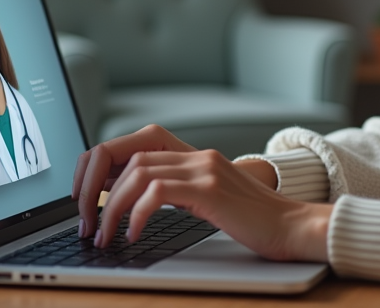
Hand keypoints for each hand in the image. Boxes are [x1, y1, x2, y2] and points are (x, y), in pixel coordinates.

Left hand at [97, 146, 330, 261]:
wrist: (295, 228)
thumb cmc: (254, 223)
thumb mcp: (209, 200)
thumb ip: (178, 192)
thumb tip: (132, 204)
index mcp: (192, 155)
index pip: (131, 144)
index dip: (99, 166)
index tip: (84, 198)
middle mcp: (196, 154)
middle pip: (124, 154)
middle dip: (93, 188)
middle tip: (87, 223)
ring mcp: (204, 169)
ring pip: (136, 172)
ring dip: (111, 206)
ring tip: (106, 235)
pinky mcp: (210, 189)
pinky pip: (157, 191)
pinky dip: (136, 214)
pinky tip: (133, 235)